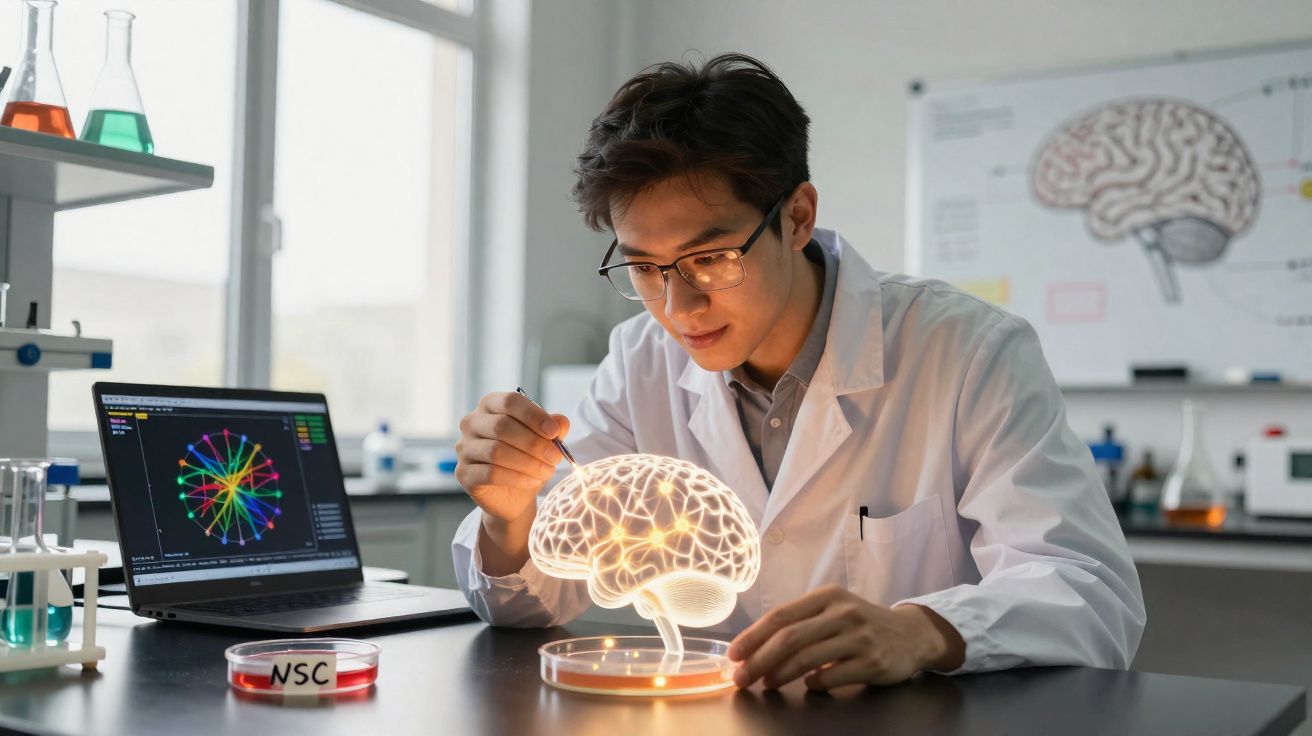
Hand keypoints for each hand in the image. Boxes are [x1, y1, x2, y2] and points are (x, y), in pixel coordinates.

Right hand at [455, 392, 569, 574]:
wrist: (514, 496)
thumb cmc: (528, 460)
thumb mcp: (545, 442)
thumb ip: (554, 429)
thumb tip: (561, 422)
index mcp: (491, 405)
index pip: (510, 401)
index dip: (534, 415)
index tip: (554, 432)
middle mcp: (472, 422)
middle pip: (502, 426)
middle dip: (533, 443)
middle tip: (555, 456)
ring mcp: (464, 448)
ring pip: (496, 451)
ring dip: (527, 462)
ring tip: (546, 471)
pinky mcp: (464, 473)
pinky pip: (491, 473)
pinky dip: (517, 478)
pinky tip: (532, 481)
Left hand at [728, 584, 964, 690]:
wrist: (911, 635)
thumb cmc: (861, 623)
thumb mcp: (833, 610)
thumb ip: (801, 622)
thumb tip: (755, 646)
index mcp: (827, 596)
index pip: (780, 615)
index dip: (753, 636)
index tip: (734, 655)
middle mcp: (843, 613)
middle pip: (789, 638)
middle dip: (759, 660)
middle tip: (742, 678)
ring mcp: (859, 637)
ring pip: (806, 659)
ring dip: (779, 674)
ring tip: (767, 683)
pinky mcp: (872, 662)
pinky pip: (832, 676)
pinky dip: (814, 683)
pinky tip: (808, 685)